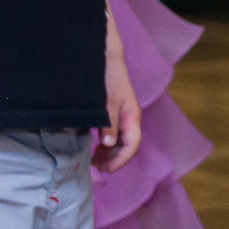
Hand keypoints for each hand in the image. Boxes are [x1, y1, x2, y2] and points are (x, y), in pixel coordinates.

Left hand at [96, 40, 142, 172]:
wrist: (106, 59)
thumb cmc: (108, 78)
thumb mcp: (107, 102)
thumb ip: (109, 122)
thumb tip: (109, 144)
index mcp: (132, 116)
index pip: (132, 144)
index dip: (121, 159)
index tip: (107, 169)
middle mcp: (130, 119)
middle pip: (128, 146)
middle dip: (115, 159)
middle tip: (98, 168)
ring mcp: (123, 117)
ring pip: (121, 142)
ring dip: (111, 154)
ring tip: (96, 161)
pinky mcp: (115, 115)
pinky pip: (114, 135)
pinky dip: (107, 145)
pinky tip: (97, 148)